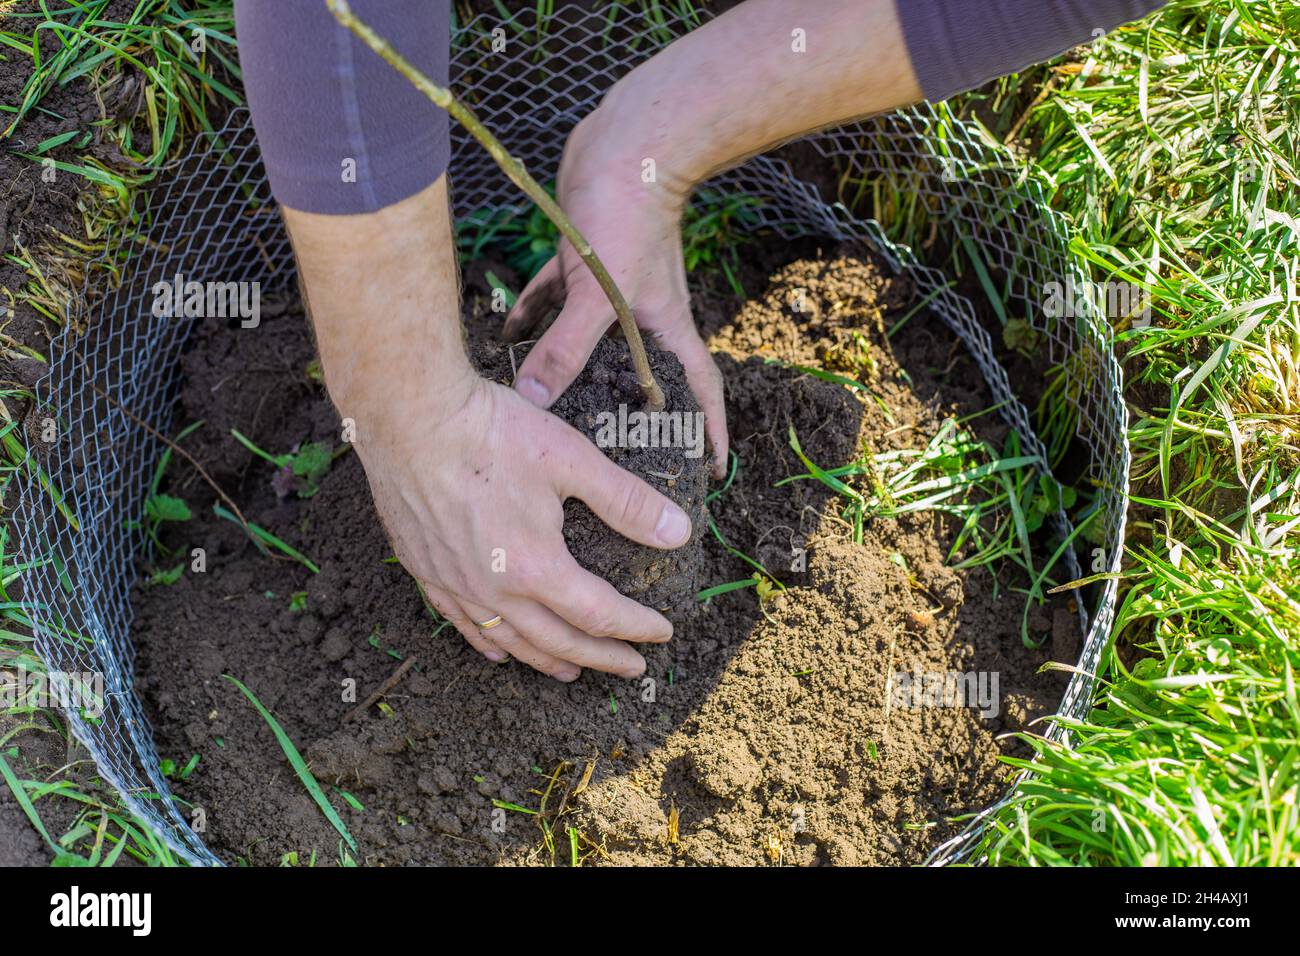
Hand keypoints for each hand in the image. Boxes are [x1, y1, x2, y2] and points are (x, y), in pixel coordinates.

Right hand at [352, 372, 693, 680]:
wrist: (409, 416)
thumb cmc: (490, 432)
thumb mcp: (572, 459)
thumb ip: (626, 501)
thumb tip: (677, 532)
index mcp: (536, 566)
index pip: (599, 614)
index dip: (635, 627)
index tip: (662, 632)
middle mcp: (495, 589)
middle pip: (557, 641)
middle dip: (600, 657)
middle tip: (631, 667)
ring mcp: (455, 583)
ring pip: (509, 641)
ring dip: (548, 659)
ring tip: (574, 672)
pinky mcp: (425, 569)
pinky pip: (462, 624)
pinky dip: (488, 644)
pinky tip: (499, 652)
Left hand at [503, 110, 728, 476]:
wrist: (624, 144)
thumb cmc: (627, 216)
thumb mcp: (598, 293)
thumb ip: (565, 347)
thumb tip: (534, 399)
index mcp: (666, 329)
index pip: (701, 393)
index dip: (711, 433)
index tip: (713, 473)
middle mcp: (645, 315)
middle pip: (641, 374)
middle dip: (629, 411)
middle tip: (611, 448)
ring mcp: (616, 289)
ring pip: (592, 341)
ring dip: (570, 365)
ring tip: (544, 400)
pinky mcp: (588, 262)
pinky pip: (559, 302)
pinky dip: (536, 317)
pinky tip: (506, 333)